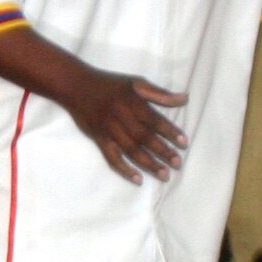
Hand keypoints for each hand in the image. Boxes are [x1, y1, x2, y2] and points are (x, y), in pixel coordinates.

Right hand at [65, 68, 187, 183]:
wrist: (76, 86)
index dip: (170, 132)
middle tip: (178, 164)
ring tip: (164, 175)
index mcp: (133, 102)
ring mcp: (109, 130)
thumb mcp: (136, 83)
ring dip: (148, 163)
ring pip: (130, 150)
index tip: (184, 143)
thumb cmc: (109, 84)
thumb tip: (184, 98)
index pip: (155, 120)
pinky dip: (124, 169)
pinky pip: (111, 157)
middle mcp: (121, 117)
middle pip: (144, 138)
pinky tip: (137, 179)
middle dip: (162, 151)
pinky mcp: (99, 139)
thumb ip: (160, 93)